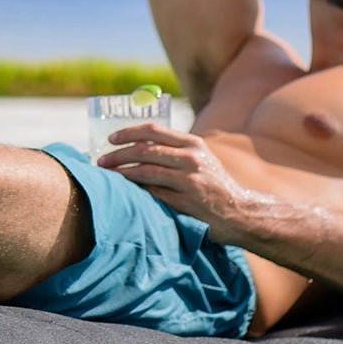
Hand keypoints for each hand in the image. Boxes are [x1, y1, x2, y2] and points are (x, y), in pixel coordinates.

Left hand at [97, 123, 266, 235]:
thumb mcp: (200, 159)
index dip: (129, 132)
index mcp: (193, 143)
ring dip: (122, 172)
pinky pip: (154, 193)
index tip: (111, 138)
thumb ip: (175, 151)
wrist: (240, 213)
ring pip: (146, 171)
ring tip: (107, 175)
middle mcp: (192, 157)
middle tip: (102, 160)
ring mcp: (190, 180)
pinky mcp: (187, 201)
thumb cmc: (214, 186)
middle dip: (119, 154)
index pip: (154, 130)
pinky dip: (136, 191)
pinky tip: (125, 193)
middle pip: (145, 149)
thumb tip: (138, 145)